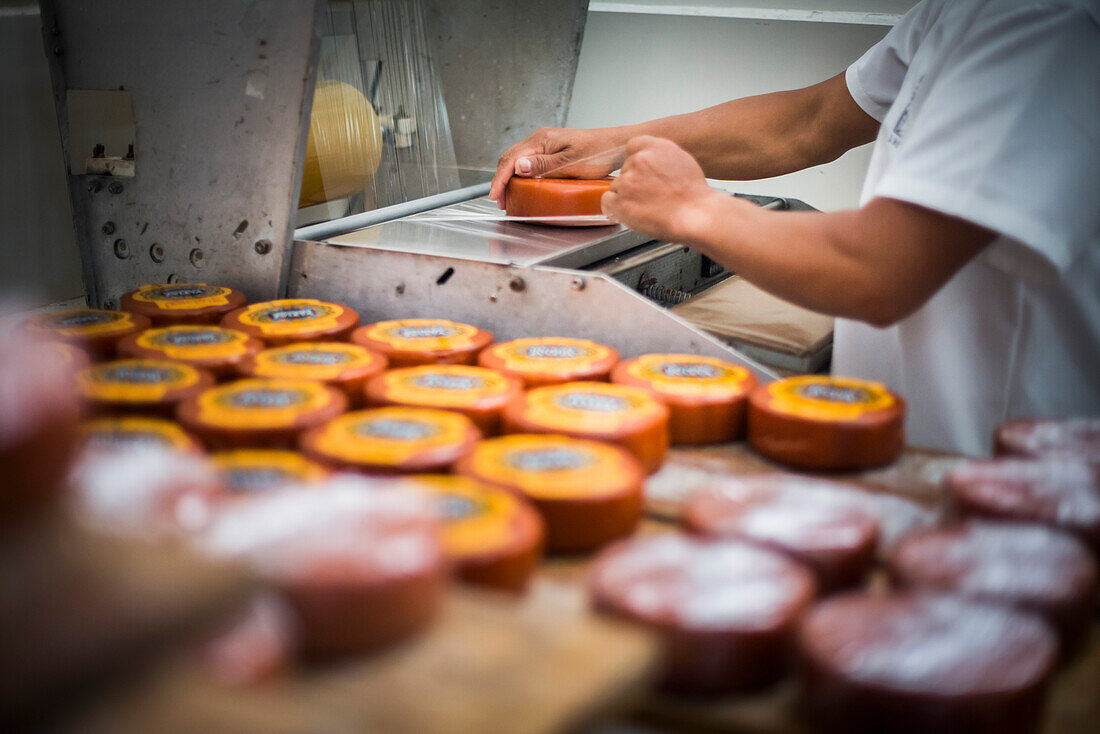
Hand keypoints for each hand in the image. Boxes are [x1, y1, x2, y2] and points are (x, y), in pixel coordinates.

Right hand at [489, 127, 624, 208]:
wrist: (617, 145)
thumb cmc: (599, 152)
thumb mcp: (571, 162)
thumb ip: (544, 165)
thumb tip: (518, 167)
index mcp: (542, 140)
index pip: (511, 159)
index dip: (500, 179)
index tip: (495, 195)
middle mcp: (541, 139)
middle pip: (511, 158)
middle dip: (501, 179)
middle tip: (500, 200)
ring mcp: (547, 144)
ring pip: (519, 160)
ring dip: (510, 177)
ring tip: (509, 195)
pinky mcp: (554, 150)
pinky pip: (530, 161)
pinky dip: (521, 174)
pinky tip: (524, 184)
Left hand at [601, 136, 721, 242]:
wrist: (696, 215)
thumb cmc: (693, 195)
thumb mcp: (682, 161)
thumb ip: (660, 157)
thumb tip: (650, 162)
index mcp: (656, 147)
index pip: (633, 146)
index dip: (637, 161)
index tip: (642, 172)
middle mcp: (640, 160)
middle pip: (625, 168)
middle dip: (634, 181)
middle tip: (649, 194)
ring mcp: (628, 181)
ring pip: (616, 186)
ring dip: (626, 196)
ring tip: (647, 206)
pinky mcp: (620, 201)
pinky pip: (607, 200)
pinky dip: (615, 208)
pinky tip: (631, 212)